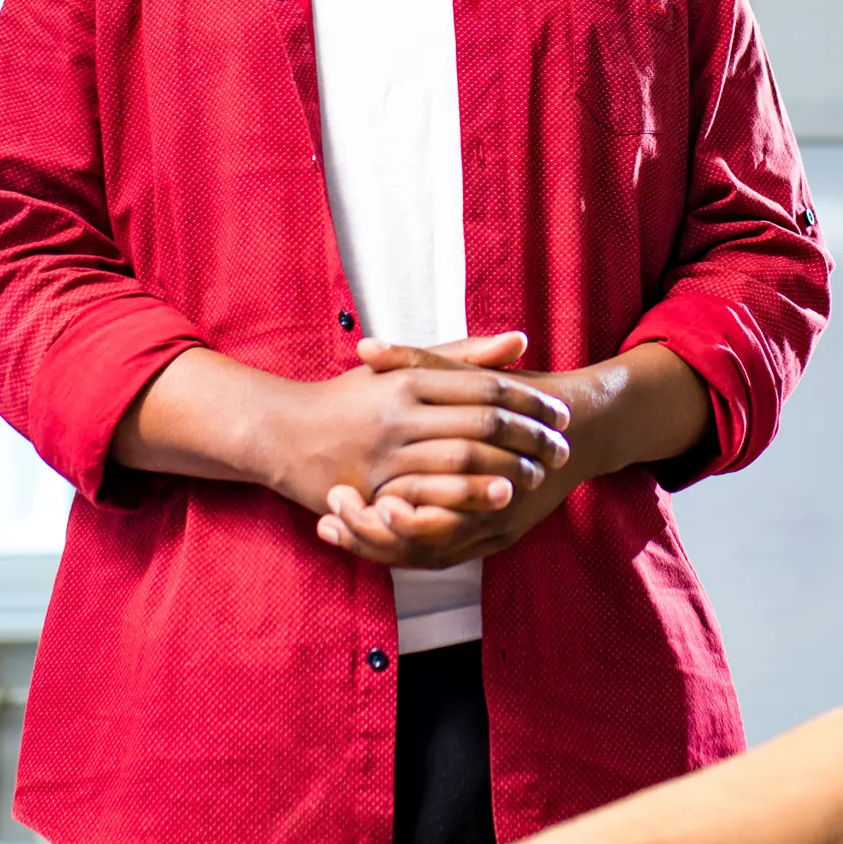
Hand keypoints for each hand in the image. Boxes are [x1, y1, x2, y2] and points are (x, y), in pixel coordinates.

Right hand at [267, 333, 570, 538]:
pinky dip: (466, 500)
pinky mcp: (372, 488)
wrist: (279, 432)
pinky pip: (427, 496)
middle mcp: (399, 412)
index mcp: (411, 379)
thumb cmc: (348, 399)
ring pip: (459, 460)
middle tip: (563, 450)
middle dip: (528, 438)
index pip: (484, 387)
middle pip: (480, 423)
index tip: (560, 415)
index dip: (528, 402)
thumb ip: (463, 356)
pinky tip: (496, 503)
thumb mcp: (401, 368)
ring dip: (507, 470)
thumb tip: (523, 340)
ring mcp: (384, 452)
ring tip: (539, 477)